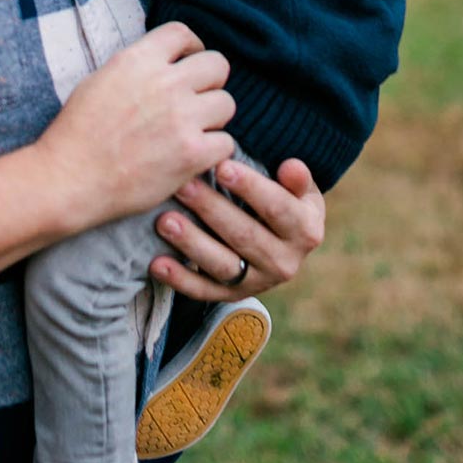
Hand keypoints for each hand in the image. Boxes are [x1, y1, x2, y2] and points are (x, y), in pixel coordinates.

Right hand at [35, 23, 235, 229]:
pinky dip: (214, 151)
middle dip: (210, 82)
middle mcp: (165, 83)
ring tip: (192, 132)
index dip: (192, 47)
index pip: (182, 33)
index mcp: (138, 60)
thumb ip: (137, 67)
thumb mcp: (99, 80)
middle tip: (196, 101)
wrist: (67, 180)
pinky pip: (227, 142)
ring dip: (213, 119)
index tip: (189, 62)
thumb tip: (164, 63)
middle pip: (218, 65)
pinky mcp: (192, 153)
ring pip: (227, 104)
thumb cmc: (76, 134)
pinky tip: (194, 157)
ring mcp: (182, 118)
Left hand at [151, 157, 326, 301]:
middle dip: (212, 209)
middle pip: (244, 235)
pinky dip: (179, 279)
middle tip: (183, 186)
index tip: (221, 166)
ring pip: (222, 265)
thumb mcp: (300, 190)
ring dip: (191, 243)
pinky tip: (157, 263)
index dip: (250, 187)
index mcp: (305, 231)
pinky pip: (204, 291)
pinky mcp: (232, 296)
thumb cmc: (287, 202)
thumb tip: (291, 166)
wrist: (285, 244)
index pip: (277, 207)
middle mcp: (285, 263)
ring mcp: (257, 283)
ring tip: (165, 220)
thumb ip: (297, 179)